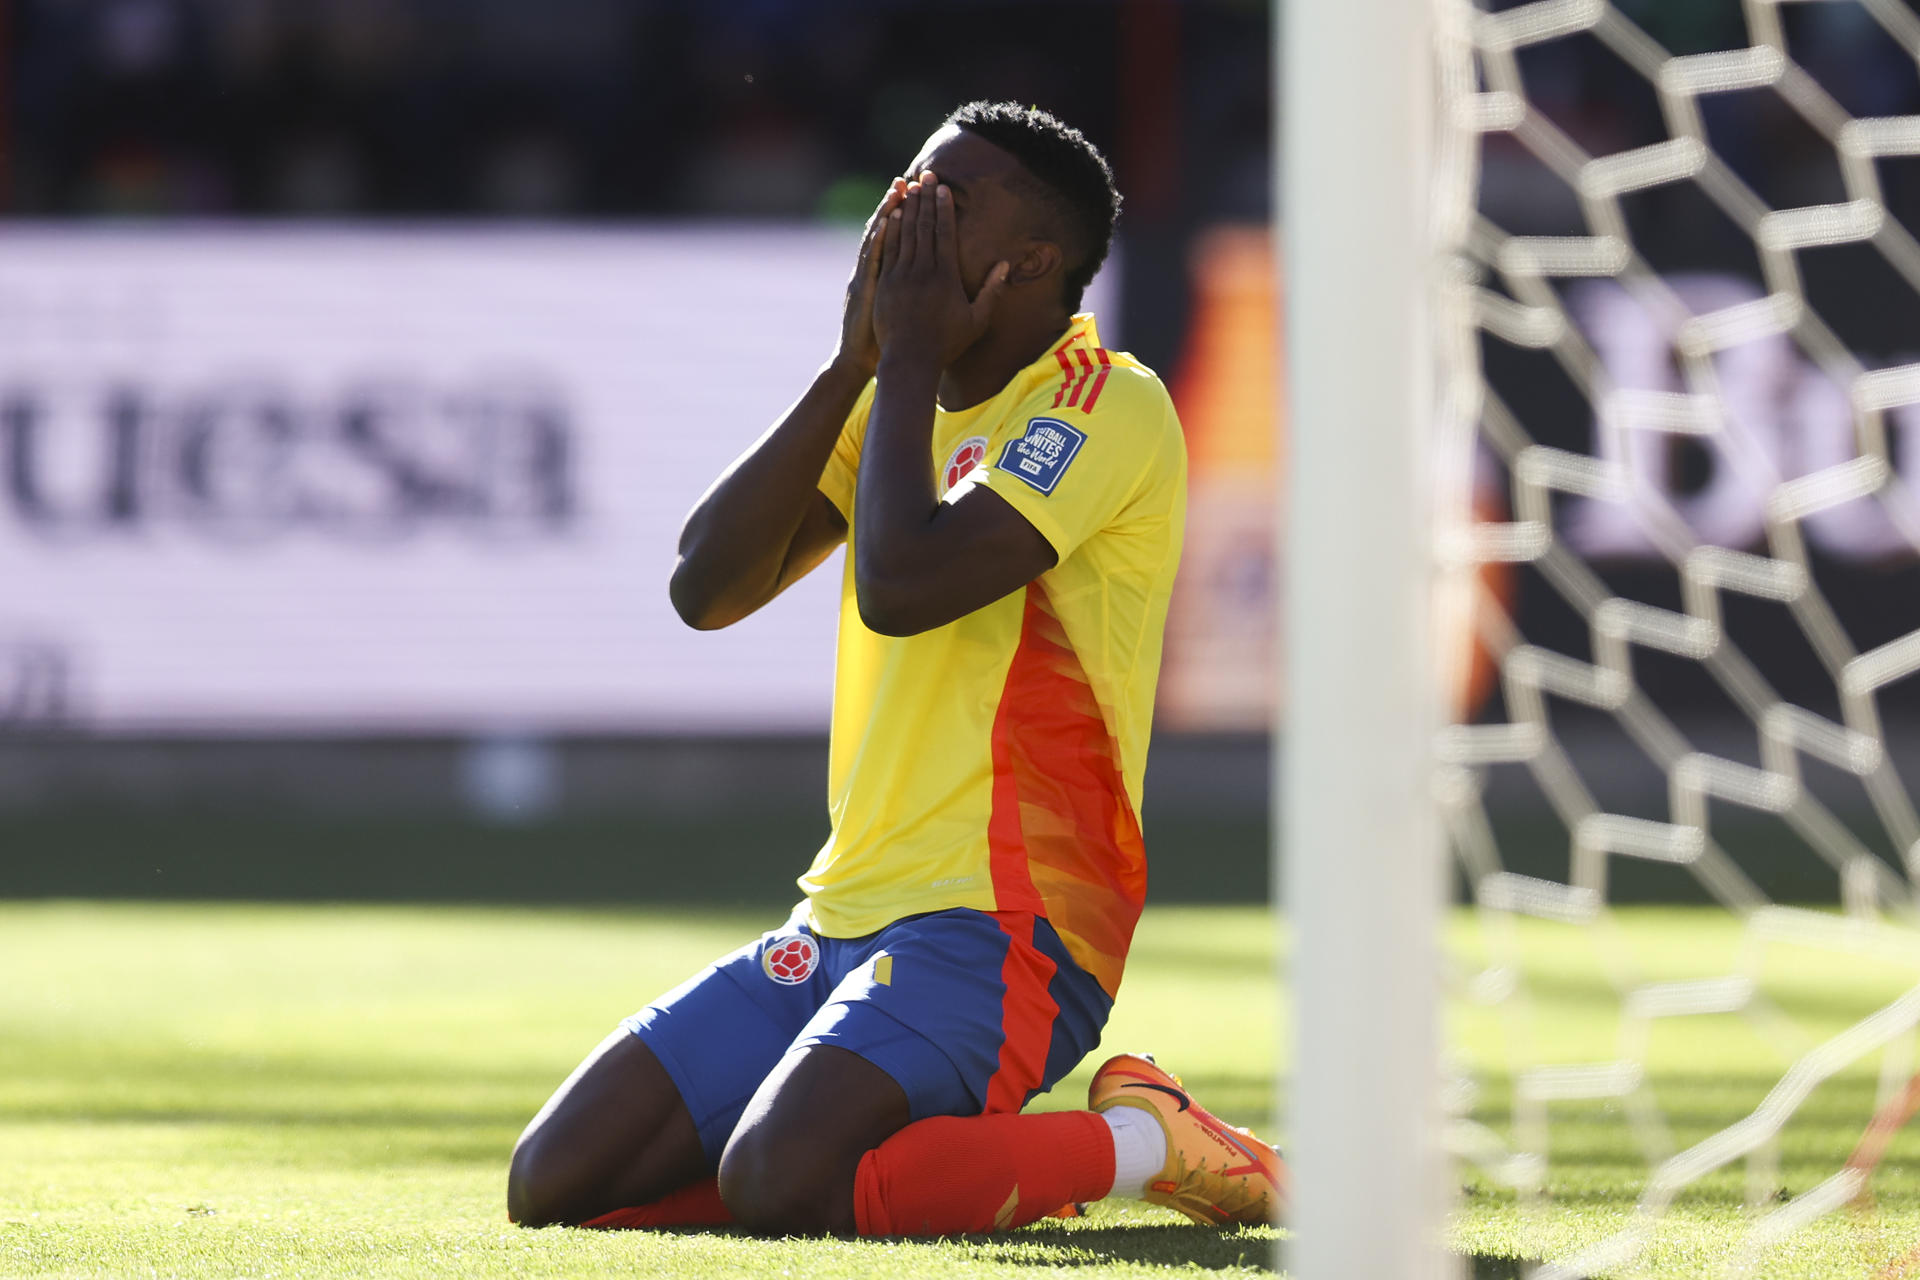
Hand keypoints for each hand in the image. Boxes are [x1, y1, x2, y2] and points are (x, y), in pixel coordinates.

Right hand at [830, 178, 907, 377]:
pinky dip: (877, 240)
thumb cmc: (883, 339)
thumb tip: (925, 275)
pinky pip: (871, 260)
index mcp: (884, 273)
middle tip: (909, 179)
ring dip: (886, 214)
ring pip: (877, 239)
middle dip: (898, 204)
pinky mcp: (863, 289)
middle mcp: (872, 270)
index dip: (907, 214)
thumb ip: (904, 289)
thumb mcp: (895, 309)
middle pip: (887, 230)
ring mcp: (865, 277)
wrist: (858, 360)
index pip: (897, 236)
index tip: (919, 192)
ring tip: (897, 191)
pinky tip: (885, 223)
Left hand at [871, 171, 1010, 368]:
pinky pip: (888, 250)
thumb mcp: (976, 320)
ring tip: (908, 187)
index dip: (943, 208)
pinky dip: (890, 230)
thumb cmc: (946, 344)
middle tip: (924, 175)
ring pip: (904, 234)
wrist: (909, 361)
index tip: (943, 188)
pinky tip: (892, 215)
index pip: (944, 233)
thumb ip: (991, 291)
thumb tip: (1006, 265)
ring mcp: (900, 276)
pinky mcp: (884, 284)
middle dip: (924, 199)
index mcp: (945, 277)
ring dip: (907, 208)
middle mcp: (922, 271)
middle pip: (923, 226)